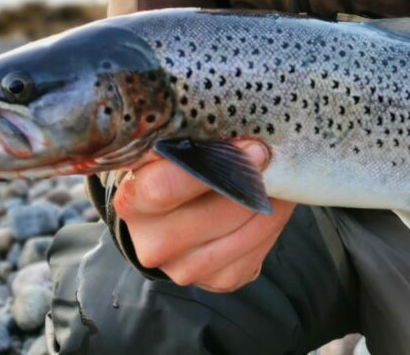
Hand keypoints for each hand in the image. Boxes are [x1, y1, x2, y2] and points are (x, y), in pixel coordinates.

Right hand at [112, 139, 295, 290]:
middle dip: (251, 183)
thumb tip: (244, 126)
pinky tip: (271, 204)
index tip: (250, 146)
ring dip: (269, 204)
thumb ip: (195, 138)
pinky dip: (272, 224)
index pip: (164, 188)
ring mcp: (184, 269)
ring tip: (277, 178)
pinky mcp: (218, 281)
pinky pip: (257, 252)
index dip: (215, 164)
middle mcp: (153, 243)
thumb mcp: (171, 148)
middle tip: (271, 158)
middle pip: (216, 214)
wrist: (170, 216)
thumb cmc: (175, 168)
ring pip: (243, 235)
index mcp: (132, 201)